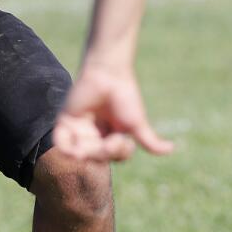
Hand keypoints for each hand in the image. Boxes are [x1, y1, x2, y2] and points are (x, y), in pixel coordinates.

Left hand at [52, 60, 173, 162]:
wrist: (108, 74)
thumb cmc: (125, 97)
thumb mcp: (138, 124)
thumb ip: (150, 141)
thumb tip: (172, 149)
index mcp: (110, 137)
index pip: (112, 157)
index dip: (117, 154)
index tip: (122, 141)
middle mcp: (94, 135)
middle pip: (95, 157)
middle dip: (103, 153)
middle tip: (111, 142)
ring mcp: (79, 128)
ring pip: (79, 152)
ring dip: (87, 152)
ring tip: (94, 144)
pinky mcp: (65, 120)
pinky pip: (60, 141)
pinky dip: (66, 148)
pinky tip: (75, 148)